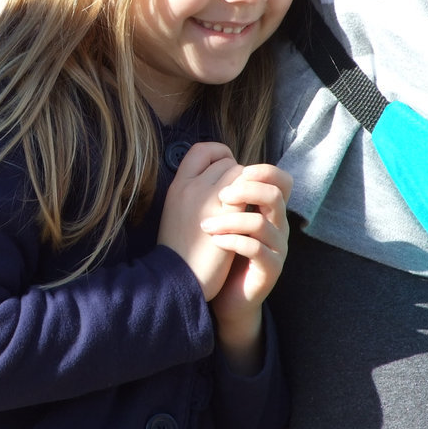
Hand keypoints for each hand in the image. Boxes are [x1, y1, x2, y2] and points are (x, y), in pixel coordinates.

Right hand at [157, 142, 244, 300]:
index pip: (201, 150)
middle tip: (239, 197)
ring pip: (240, 173)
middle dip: (237, 176)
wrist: (177, 278)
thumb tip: (214, 184)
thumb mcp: (174, 212)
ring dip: (248, 187)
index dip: (218, 155)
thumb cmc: (178, 251)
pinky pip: (247, 191)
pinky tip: (250, 214)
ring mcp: (208, 198)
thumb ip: (190, 194)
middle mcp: (191, 186)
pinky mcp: (226, 214)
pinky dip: (253, 198)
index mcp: (177, 185)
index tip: (224, 173)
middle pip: (226, 162)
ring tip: (246, 207)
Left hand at [200, 163, 290, 372]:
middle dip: (244, 190)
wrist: (220, 292)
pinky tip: (215, 241)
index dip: (261, 170)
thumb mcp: (220, 215)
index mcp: (268, 209)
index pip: (280, 179)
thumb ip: (225, 190)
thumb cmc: (218, 249)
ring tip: (206, 226)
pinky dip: (232, 241)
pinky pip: (256, 249)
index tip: (231, 170)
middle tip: (218, 197)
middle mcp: (278, 225)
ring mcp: (276, 248)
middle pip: (274, 194)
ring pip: (260, 223)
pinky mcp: (270, 269)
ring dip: (229, 220)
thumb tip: (216, 158)